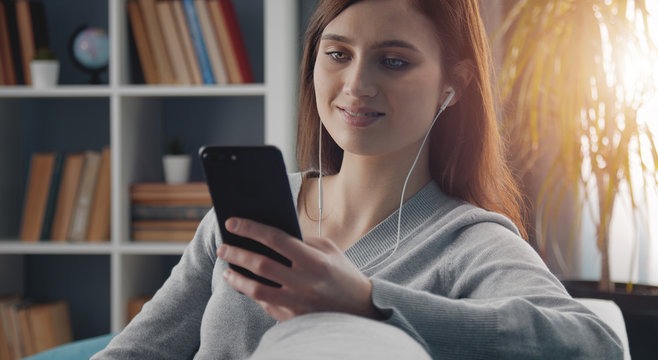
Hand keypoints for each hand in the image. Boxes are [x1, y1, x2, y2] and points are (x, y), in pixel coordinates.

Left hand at [217, 217, 381, 321]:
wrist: (360, 309)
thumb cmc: (343, 274)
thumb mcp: (329, 250)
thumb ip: (303, 240)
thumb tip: (270, 235)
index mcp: (314, 260)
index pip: (275, 238)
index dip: (250, 228)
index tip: (231, 223)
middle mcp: (305, 282)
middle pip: (261, 264)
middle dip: (237, 253)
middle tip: (223, 247)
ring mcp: (298, 303)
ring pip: (257, 290)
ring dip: (237, 278)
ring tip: (227, 269)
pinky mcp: (294, 319)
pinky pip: (265, 305)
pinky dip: (253, 294)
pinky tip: (245, 285)